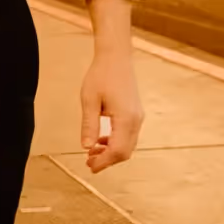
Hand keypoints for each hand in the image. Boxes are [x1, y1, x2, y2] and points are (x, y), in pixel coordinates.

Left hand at [79, 52, 142, 173]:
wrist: (116, 57)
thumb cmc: (101, 75)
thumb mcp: (89, 100)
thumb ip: (89, 125)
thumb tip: (86, 147)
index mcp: (125, 118)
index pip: (117, 150)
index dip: (104, 162)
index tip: (90, 167)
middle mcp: (135, 120)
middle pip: (125, 152)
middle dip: (108, 161)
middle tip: (89, 163)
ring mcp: (138, 117)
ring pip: (128, 145)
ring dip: (111, 152)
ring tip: (92, 153)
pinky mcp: (135, 113)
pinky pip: (128, 135)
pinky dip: (116, 142)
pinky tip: (101, 140)